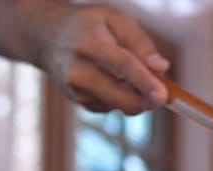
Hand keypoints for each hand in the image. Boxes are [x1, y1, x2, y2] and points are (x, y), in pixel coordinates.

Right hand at [40, 3, 169, 113]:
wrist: (48, 38)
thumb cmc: (88, 25)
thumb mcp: (115, 19)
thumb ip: (140, 42)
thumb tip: (161, 67)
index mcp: (90, 44)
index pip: (122, 66)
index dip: (145, 82)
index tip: (163, 95)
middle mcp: (80, 72)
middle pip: (123, 98)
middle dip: (148, 100)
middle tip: (164, 93)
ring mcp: (78, 92)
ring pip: (122, 106)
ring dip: (136, 96)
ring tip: (128, 72)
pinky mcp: (81, 103)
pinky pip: (114, 108)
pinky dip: (122, 97)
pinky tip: (112, 80)